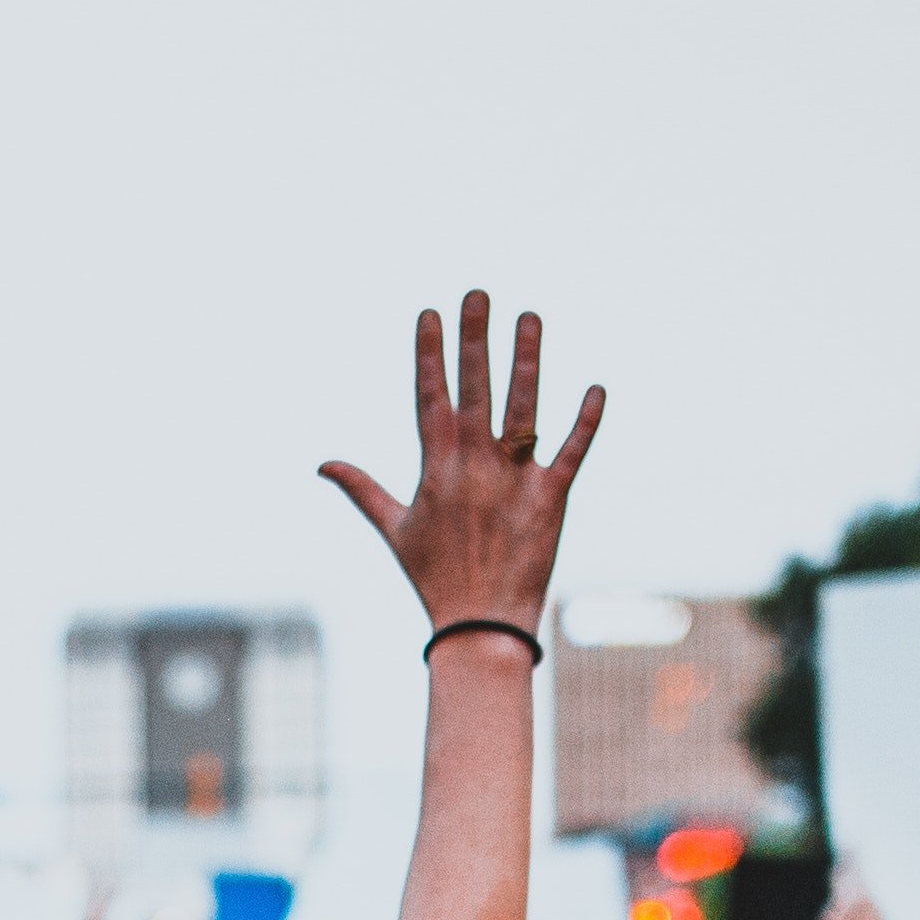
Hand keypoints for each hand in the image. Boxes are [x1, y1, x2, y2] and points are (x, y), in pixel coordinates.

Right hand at [318, 290, 601, 634]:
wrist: (481, 626)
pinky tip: (596, 386)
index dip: (429, 353)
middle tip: (478, 292)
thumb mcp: (394, 529)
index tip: (429, 313)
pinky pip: (571, 452)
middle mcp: (475, 465)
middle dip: (475, 338)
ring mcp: (514, 479)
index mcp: (436, 467)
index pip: (430, 396)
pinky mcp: (551, 498)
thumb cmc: (434, 578)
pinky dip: (585, 422)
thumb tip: (322, 465)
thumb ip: (362, 490)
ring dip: (527, 360)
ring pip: (523, 408)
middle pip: (475, 388)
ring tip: (529, 315)